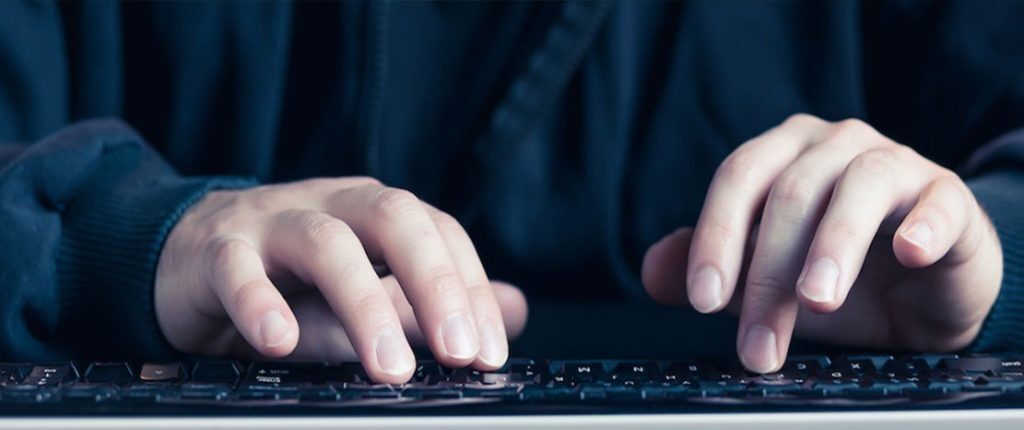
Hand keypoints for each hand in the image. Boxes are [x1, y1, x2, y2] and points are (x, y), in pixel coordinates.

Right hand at [155, 177, 527, 382]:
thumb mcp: (369, 289)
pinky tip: (282, 341)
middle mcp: (330, 206)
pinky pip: (239, 270)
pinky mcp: (216, 251)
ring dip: (365, 306)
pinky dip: (262, 304)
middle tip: (459, 354)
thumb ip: (432, 303)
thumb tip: (513, 312)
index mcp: (373, 212)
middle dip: (435, 284)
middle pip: (394, 219)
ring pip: (326, 245)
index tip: (489, 354)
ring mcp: (272, 222)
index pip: (439, 233)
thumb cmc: (287, 278)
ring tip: (392, 369)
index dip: (471, 290)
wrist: (186, 258)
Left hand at [642, 114, 1002, 372]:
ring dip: (832, 247)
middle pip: (789, 194)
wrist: (920, 295)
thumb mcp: (762, 280)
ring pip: (857, 188)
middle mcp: (834, 145)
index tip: (703, 300)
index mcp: (782, 155)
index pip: (737, 178)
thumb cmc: (834, 278)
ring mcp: (895, 163)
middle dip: (766, 274)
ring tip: (816, 302)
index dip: (715, 237)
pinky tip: (908, 253)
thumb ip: (705, 271)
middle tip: (758, 342)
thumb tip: (652, 271)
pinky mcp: (947, 196)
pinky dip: (921, 225)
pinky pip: (936, 201)